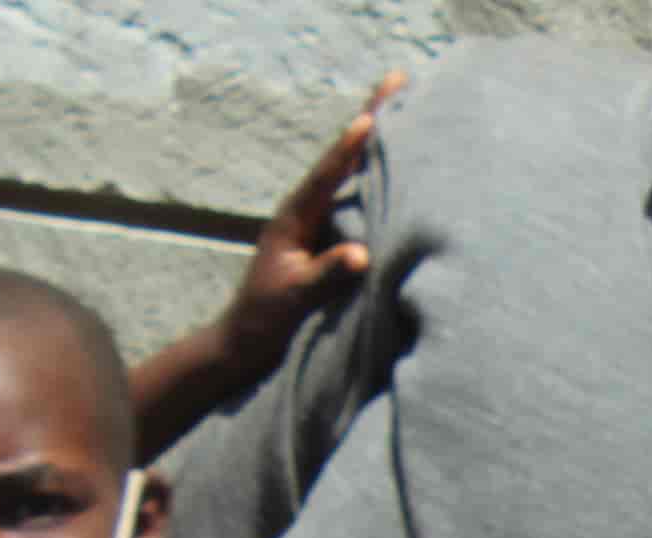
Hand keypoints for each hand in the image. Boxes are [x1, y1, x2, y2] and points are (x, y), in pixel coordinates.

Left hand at [217, 75, 402, 380]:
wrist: (245, 341)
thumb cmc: (265, 320)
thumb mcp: (294, 298)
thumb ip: (326, 275)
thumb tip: (362, 254)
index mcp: (294, 219)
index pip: (326, 175)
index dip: (349, 148)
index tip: (369, 119)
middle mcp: (305, 212)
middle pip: (342, 159)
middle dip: (369, 121)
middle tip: (396, 82)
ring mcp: (317, 224)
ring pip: (351, 174)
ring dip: (378, 142)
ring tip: (405, 109)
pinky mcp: (328, 238)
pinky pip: (358, 198)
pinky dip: (379, 176)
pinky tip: (400, 166)